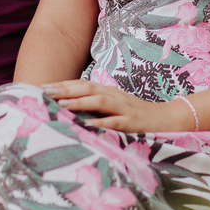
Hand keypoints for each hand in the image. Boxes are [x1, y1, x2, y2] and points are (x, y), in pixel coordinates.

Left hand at [44, 80, 190, 132]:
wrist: (166, 117)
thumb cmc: (136, 114)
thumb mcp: (115, 107)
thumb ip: (96, 105)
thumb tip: (71, 106)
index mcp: (108, 92)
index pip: (82, 84)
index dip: (63, 85)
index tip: (43, 87)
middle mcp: (114, 96)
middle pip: (87, 88)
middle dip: (65, 89)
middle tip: (45, 92)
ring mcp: (124, 108)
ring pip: (99, 101)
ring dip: (79, 102)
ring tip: (62, 104)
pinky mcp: (132, 122)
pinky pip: (115, 121)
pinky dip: (101, 122)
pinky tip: (88, 125)